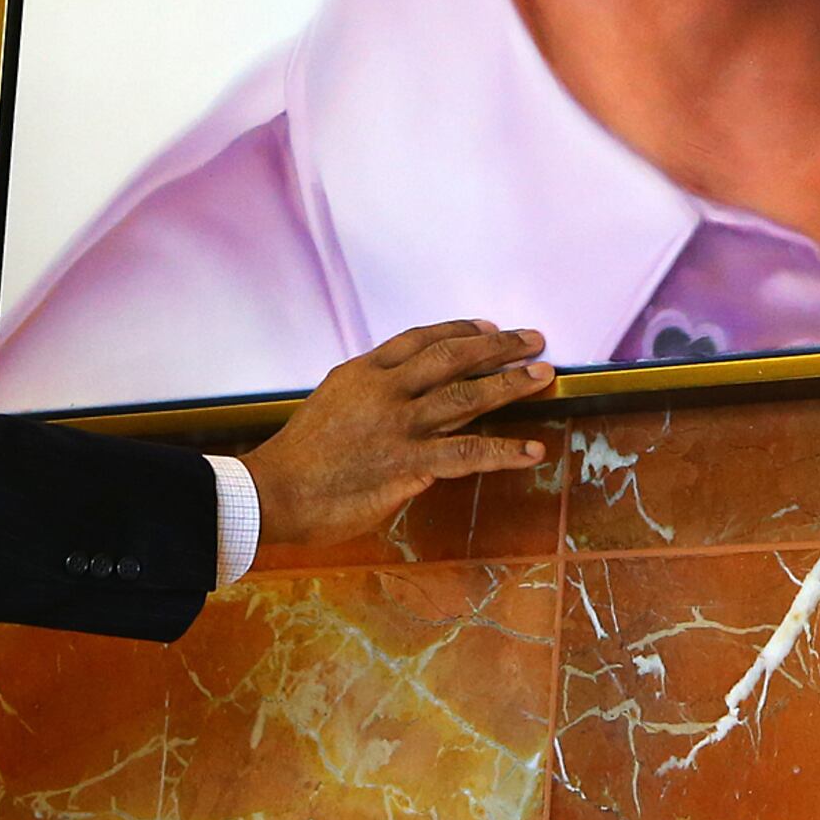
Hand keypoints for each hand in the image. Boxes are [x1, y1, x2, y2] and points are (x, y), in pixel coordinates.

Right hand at [243, 321, 554, 546]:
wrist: (275, 492)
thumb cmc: (300, 454)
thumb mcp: (332, 402)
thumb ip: (373, 392)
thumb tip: (412, 395)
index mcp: (365, 372)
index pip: (422, 338)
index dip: (461, 330)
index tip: (488, 328)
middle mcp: (387, 391)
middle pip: (453, 357)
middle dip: (499, 346)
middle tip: (534, 340)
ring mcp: (400, 427)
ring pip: (467, 396)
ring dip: (511, 384)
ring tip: (544, 376)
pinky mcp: (409, 464)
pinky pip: (467, 453)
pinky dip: (504, 451)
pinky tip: (531, 450)